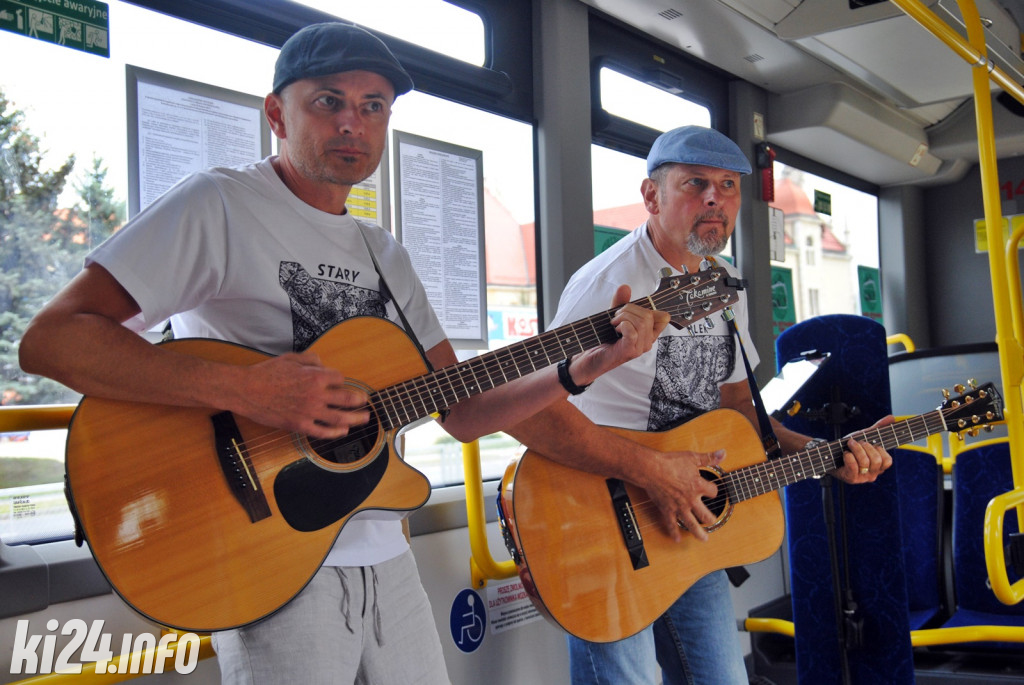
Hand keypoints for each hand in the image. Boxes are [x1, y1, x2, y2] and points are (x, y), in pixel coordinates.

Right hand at [230, 350, 369, 438]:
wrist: (246, 390)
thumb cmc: (267, 372)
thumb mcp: (291, 358)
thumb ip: (311, 359)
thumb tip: (323, 364)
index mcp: (315, 376)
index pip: (340, 378)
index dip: (340, 380)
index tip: (339, 382)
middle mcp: (316, 395)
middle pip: (348, 399)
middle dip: (360, 400)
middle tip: (365, 401)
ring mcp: (309, 412)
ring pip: (340, 418)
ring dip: (356, 419)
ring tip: (365, 418)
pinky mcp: (299, 425)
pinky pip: (323, 432)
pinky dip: (336, 432)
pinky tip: (343, 431)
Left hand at [571, 284, 669, 383]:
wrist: (591, 357)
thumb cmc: (604, 339)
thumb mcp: (614, 316)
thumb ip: (621, 302)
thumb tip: (625, 287)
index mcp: (648, 333)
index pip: (664, 317)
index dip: (649, 307)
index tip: (631, 309)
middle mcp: (647, 341)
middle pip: (649, 315)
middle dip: (629, 309)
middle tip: (616, 317)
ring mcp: (640, 348)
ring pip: (641, 322)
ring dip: (623, 317)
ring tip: (614, 323)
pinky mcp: (629, 351)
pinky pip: (632, 332)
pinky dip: (622, 325)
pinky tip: (615, 328)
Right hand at [640, 448, 725, 542]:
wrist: (652, 469)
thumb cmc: (670, 462)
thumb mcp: (692, 458)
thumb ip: (708, 458)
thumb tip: (723, 453)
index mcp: (698, 486)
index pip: (713, 492)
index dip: (713, 491)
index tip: (712, 490)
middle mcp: (691, 499)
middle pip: (706, 514)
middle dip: (711, 518)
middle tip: (713, 520)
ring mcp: (679, 507)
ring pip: (692, 524)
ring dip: (699, 533)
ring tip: (704, 539)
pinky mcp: (667, 510)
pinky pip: (671, 524)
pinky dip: (674, 532)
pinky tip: (677, 539)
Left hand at [833, 415, 894, 483]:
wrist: (829, 455)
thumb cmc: (849, 447)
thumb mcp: (864, 436)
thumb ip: (878, 428)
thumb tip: (892, 417)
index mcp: (878, 467)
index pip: (887, 461)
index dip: (879, 449)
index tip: (869, 444)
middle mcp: (872, 474)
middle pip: (876, 460)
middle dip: (865, 447)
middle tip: (856, 443)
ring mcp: (862, 478)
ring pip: (865, 462)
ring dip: (856, 449)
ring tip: (849, 445)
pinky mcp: (851, 478)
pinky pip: (853, 466)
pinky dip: (848, 456)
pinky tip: (845, 453)